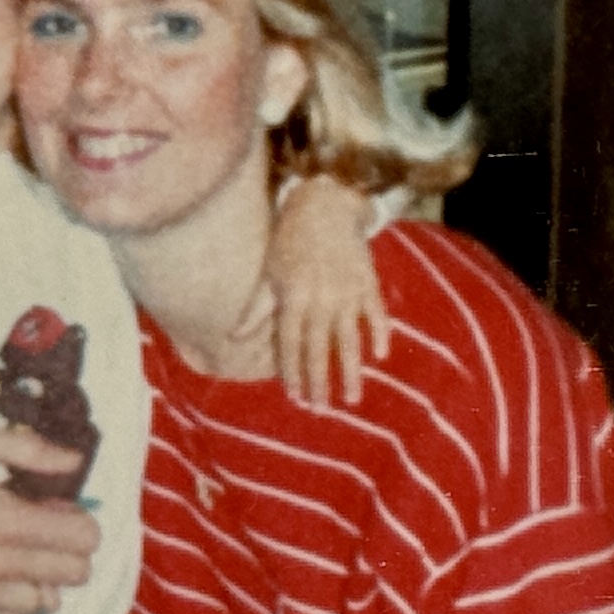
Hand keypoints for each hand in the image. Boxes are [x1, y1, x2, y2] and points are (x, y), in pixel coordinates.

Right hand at [0, 425, 102, 613]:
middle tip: (40, 528)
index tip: (56, 507)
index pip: (83, 541)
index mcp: (5, 521)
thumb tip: (75, 461)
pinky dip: (13, 606)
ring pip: (44, 605)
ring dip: (43, 580)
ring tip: (18, 555)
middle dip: (69, 549)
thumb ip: (29, 450)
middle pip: (73, 575)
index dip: (80, 520)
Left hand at [242, 176, 389, 404]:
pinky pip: (375, 313)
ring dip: (350, 371)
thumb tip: (233, 338)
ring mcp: (346, 291)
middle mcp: (318, 298)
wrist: (325, 204)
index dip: (292, 371)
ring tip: (352, 398)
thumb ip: (256, 308)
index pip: (290, 343)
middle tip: (320, 409)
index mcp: (292, 297)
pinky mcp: (367, 281)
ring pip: (348, 339)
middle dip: (319, 381)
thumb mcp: (269, 272)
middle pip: (318, 348)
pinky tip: (380, 356)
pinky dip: (379, 333)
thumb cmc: (290, 240)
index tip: (294, 395)